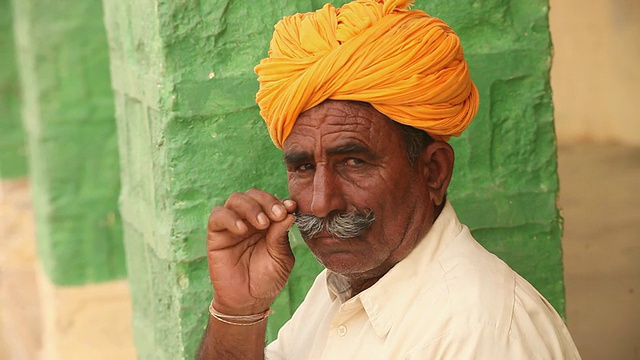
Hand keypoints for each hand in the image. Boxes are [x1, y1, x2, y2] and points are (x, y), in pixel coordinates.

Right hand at [206, 188, 296, 314]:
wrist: (248, 301)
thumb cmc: (267, 279)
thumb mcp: (281, 257)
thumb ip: (281, 235)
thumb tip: (289, 211)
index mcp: (269, 222)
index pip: (272, 201)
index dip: (280, 201)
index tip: (290, 207)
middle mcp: (249, 220)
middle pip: (253, 195)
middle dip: (267, 201)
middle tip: (276, 214)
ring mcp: (232, 225)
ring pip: (236, 199)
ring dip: (251, 207)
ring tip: (262, 223)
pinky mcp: (216, 234)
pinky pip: (218, 216)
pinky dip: (230, 217)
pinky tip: (242, 229)